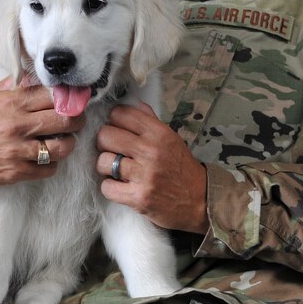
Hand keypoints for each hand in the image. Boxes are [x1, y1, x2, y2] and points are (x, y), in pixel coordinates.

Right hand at [0, 77, 83, 201]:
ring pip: (62, 147)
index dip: (68, 97)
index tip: (74, 100)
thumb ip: (12, 87)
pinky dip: (52, 164)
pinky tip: (46, 159)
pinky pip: (48, 169)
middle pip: (66, 120)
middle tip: (76, 121)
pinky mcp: (16, 172)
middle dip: (77, 120)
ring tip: (63, 141)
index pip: (54, 95)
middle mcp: (18, 125)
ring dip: (68, 144)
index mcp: (12, 102)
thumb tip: (32, 78)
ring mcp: (18, 150)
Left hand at [96, 101, 208, 233]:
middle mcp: (150, 150)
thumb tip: (132, 103)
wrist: (199, 200)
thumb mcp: (170, 138)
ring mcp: (144, 175)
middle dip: (105, 143)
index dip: (114, 120)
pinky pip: (107, 187)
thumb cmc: (182, 167)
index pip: (120, 113)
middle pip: (105, 136)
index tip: (117, 129)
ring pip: (102, 161)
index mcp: (158, 132)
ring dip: (106, 167)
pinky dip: (110, 188)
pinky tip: (120, 186)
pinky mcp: (138, 197)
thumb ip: (149, 120)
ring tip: (116, 170)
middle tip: (113, 150)